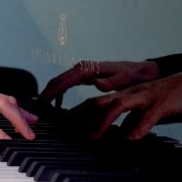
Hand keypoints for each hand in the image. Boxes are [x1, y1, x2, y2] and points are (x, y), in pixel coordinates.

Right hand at [38, 59, 160, 105]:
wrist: (146, 70)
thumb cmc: (138, 77)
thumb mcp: (128, 80)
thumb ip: (113, 81)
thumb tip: (96, 83)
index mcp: (89, 70)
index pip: (62, 81)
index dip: (49, 95)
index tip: (40, 107)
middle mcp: (84, 68)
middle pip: (57, 81)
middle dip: (45, 96)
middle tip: (35, 113)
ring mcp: (84, 71)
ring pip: (60, 82)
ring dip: (50, 95)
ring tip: (43, 112)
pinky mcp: (87, 75)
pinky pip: (67, 84)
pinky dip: (59, 94)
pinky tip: (59, 107)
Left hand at [70, 69, 181, 139]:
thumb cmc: (173, 99)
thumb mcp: (148, 110)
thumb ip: (133, 119)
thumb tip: (122, 135)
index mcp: (127, 94)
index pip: (95, 102)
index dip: (77, 113)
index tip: (61, 128)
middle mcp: (132, 92)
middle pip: (100, 101)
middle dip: (82, 116)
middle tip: (69, 134)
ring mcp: (146, 96)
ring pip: (119, 103)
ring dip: (104, 121)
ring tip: (95, 138)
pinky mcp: (163, 103)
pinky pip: (149, 115)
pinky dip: (139, 127)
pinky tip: (132, 139)